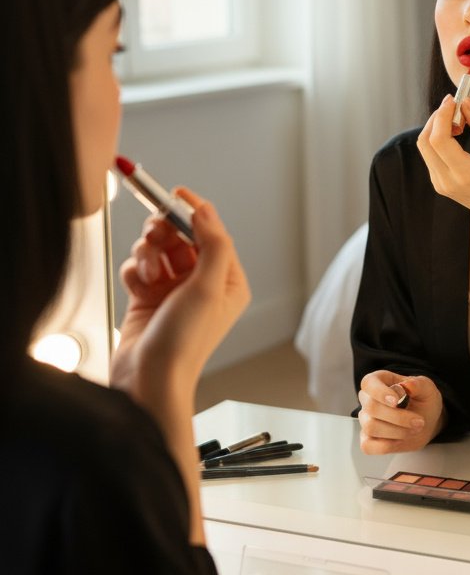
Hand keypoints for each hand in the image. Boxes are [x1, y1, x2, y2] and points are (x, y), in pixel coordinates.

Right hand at [110, 187, 249, 414]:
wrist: (148, 379)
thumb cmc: (184, 342)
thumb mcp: (208, 288)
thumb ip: (212, 244)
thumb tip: (206, 210)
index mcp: (228, 281)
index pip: (213, 233)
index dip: (193, 211)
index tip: (174, 194)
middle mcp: (204, 284)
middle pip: (182, 237)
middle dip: (165, 233)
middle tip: (154, 233)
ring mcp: (175, 291)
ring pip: (158, 249)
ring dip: (148, 253)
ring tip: (148, 272)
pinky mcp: (148, 298)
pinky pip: (140, 267)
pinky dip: (135, 271)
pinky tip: (137, 285)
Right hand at [356, 372, 445, 454]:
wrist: (426, 422)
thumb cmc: (423, 401)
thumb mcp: (427, 389)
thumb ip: (419, 385)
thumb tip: (408, 385)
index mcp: (379, 381)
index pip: (369, 383)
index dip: (380, 392)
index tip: (396, 401)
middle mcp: (368, 399)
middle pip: (371, 407)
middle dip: (398, 417)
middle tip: (419, 421)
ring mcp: (366, 420)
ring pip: (371, 427)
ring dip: (397, 431)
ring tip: (415, 429)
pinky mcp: (367, 440)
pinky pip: (368, 446)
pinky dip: (386, 445)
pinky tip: (400, 440)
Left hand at [416, 96, 469, 228]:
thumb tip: (466, 103)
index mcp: (464, 175)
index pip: (439, 140)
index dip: (442, 115)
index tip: (453, 100)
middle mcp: (446, 181)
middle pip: (425, 141)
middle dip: (437, 118)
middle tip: (455, 106)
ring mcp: (439, 184)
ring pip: (424, 146)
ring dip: (437, 126)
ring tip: (459, 121)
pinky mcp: (438, 182)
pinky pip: (430, 154)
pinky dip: (438, 137)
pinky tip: (456, 133)